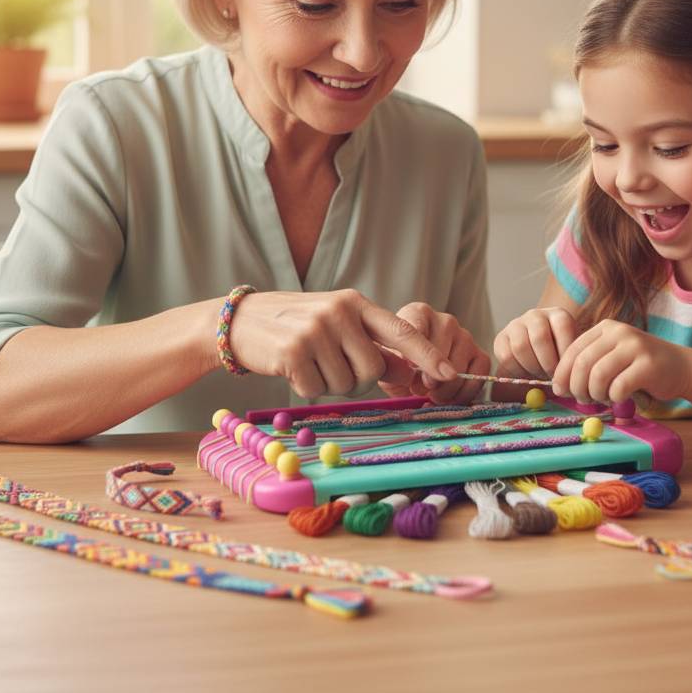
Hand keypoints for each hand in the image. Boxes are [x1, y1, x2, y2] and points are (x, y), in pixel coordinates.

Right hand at [227, 289, 456, 398]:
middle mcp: (339, 312)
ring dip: (329, 383)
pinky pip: (316, 389)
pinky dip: (306, 387)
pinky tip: (292, 368)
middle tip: (332, 364)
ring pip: (346, 383)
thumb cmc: (297, 325)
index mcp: (356, 303)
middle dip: (357, 378)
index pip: (401, 330)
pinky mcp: (293, 352)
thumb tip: (408, 371)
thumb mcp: (338, 324)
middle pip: (373, 369)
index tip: (450, 373)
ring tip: (310, 362)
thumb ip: (371, 344)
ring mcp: (315, 330)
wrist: (242, 320)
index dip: (427, 355)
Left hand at [379, 302, 491, 404]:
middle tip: (418, 390)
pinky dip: (466, 392)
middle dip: (429, 378)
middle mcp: (445, 321)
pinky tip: (451, 398)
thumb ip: (393, 366)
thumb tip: (412, 374)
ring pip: (459, 366)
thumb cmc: (397, 362)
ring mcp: (465, 335)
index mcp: (418, 313)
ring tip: (432, 395)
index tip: (412, 372)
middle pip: (440, 352)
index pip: (417, 330)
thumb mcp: (387, 362)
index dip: (415, 355)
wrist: (412, 368)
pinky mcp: (479, 353)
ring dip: (446, 389)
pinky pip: (479, 374)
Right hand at [494, 306, 576, 379]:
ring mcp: (516, 324)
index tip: (566, 368)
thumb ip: (570, 359)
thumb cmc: (558, 354)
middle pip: (540, 337)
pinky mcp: (501, 338)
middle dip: (548, 364)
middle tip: (552, 377)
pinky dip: (517, 371)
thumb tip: (567, 377)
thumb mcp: (569, 352)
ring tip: (540, 374)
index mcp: (558, 314)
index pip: (563, 326)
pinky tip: (526, 372)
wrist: (537, 355)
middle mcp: (536, 315)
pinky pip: (506, 356)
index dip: (565, 351)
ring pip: (520, 347)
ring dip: (532, 367)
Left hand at [551, 319, 691, 405]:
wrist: (681, 367)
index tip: (560, 390)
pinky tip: (618, 398)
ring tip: (601, 399)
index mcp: (606, 328)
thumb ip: (590, 363)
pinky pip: (619, 386)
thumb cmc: (641, 367)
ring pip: (598, 375)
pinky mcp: (648, 365)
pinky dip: (613, 397)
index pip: (573, 349)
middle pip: (583, 363)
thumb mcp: (613, 355)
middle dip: (576, 386)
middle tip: (581, 399)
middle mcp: (619, 332)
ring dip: (595, 394)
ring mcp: (635, 347)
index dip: (562, 372)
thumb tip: (559, 385)